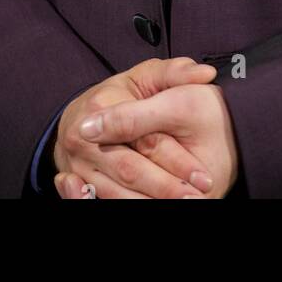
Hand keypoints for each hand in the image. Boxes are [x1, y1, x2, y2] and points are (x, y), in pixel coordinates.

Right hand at [54, 57, 218, 198]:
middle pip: (130, 170)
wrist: (79, 118)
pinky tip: (148, 209)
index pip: (145, 139)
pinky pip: (99, 202)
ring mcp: (77, 165)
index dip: (177, 159)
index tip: (203, 176)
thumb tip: (207, 73)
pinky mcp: (75, 186)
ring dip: (147, 203)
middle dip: (165, 187)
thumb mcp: (147, 76)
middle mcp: (83, 139)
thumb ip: (176, 73)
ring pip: (115, 193)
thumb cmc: (121, 94)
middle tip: (196, 199)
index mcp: (102, 106)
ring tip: (183, 206)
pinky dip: (121, 207)